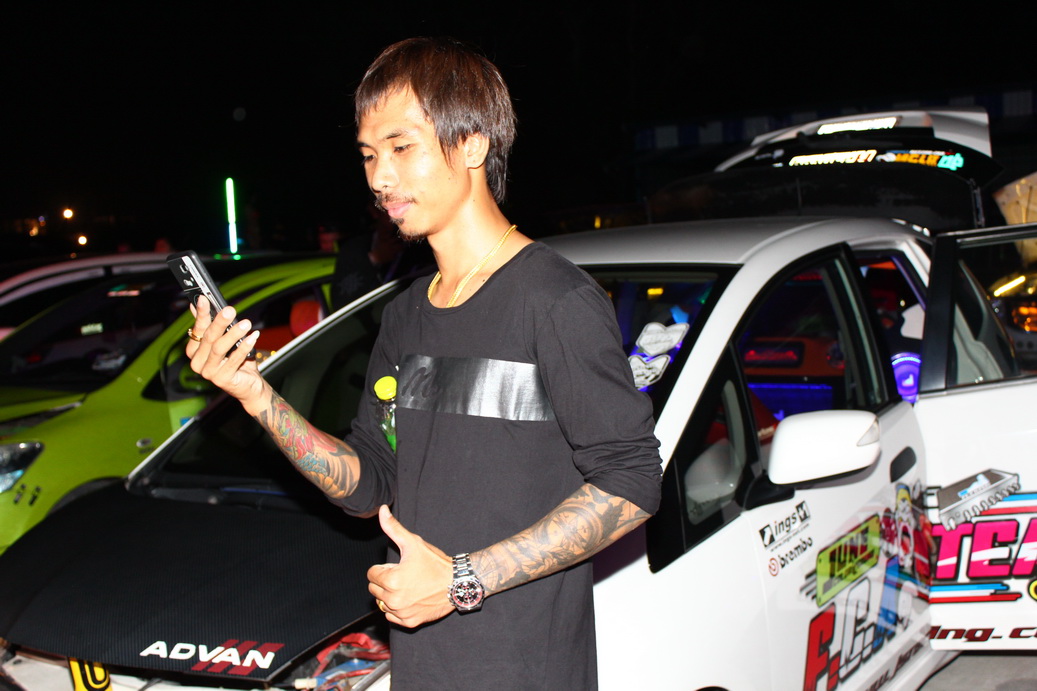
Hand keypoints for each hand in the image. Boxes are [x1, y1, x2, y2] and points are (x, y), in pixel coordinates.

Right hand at [187, 295, 265, 408]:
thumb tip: (199, 303)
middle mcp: (197, 363)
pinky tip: (253, 336)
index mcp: (194, 352)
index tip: (204, 299)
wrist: (248, 385)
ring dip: (234, 334)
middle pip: (209, 338)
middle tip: (230, 310)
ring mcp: (208, 373)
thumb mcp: (224, 341)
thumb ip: (212, 324)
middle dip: (220, 322)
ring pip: (219, 348)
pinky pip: (234, 359)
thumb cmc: (236, 361)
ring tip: (246, 323)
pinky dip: (244, 346)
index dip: (201, 314)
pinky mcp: (222, 380)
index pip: (198, 330)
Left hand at [367, 505, 453, 627]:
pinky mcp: (409, 622)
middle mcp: (393, 599)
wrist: (457, 583)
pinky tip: (412, 598)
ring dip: (391, 595)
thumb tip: (382, 510)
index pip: (371, 574)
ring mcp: (401, 613)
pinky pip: (392, 617)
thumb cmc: (435, 562)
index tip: (399, 566)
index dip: (384, 567)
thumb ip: (393, 527)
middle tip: (405, 575)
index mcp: (390, 580)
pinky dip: (398, 609)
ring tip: (410, 586)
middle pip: (374, 589)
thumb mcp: (414, 542)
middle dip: (385, 581)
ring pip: (383, 603)